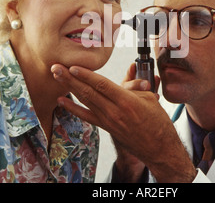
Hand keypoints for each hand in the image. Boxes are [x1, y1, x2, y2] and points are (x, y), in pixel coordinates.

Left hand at [51, 64, 196, 181]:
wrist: (158, 148)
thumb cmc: (157, 122)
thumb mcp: (150, 98)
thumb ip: (136, 85)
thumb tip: (131, 70)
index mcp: (126, 101)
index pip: (101, 84)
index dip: (85, 74)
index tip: (72, 65)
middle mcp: (114, 111)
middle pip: (88, 91)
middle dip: (70, 78)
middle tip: (55, 68)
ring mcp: (108, 120)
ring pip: (85, 101)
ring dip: (69, 88)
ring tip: (56, 77)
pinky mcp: (106, 127)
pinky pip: (86, 116)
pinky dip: (73, 108)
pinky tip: (61, 101)